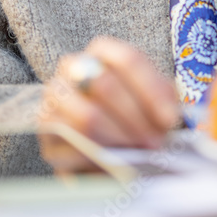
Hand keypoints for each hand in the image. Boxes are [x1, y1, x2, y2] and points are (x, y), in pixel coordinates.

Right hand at [38, 36, 179, 173]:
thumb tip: (169, 115)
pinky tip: (116, 165)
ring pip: (87, 117)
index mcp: (102, 52)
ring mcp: (54, 98)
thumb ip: (164, 100)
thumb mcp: (154, 100)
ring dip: (118, 140)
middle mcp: (72, 67)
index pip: (128, 60)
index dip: (152, 90)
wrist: (104, 141)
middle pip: (105, 86)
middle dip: (135, 118)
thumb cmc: (135, 114)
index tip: (170, 119)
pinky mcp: (46, 132)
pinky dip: (98, 157)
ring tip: (139, 155)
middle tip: (155, 142)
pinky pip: (71, 146)